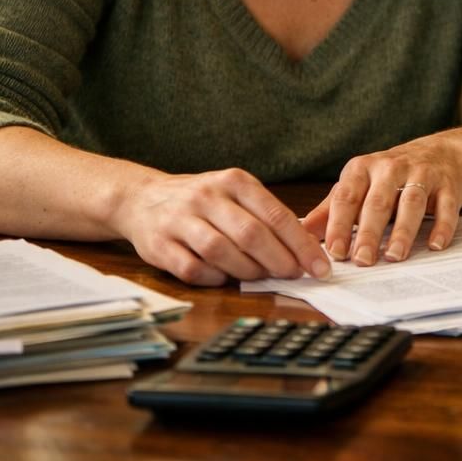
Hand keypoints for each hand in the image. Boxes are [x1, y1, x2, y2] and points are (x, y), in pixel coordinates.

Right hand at [111, 168, 330, 286]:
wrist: (142, 198)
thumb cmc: (202, 200)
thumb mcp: (235, 193)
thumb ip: (267, 215)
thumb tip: (306, 248)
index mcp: (234, 182)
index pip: (276, 216)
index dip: (301, 245)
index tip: (320, 266)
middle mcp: (207, 197)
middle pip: (251, 235)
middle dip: (280, 261)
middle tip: (295, 275)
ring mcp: (181, 221)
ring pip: (222, 252)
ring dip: (248, 271)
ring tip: (263, 276)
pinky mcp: (160, 246)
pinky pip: (194, 269)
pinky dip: (215, 278)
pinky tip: (226, 278)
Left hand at [302, 137, 461, 265]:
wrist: (441, 153)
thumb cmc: (391, 176)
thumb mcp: (359, 185)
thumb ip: (332, 208)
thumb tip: (302, 231)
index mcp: (363, 168)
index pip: (347, 197)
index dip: (339, 225)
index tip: (335, 252)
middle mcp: (391, 167)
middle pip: (378, 202)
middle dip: (369, 233)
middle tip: (363, 260)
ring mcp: (422, 173)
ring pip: (411, 202)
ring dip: (403, 231)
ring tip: (395, 256)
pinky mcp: (448, 183)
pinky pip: (446, 206)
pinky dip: (441, 226)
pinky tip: (434, 245)